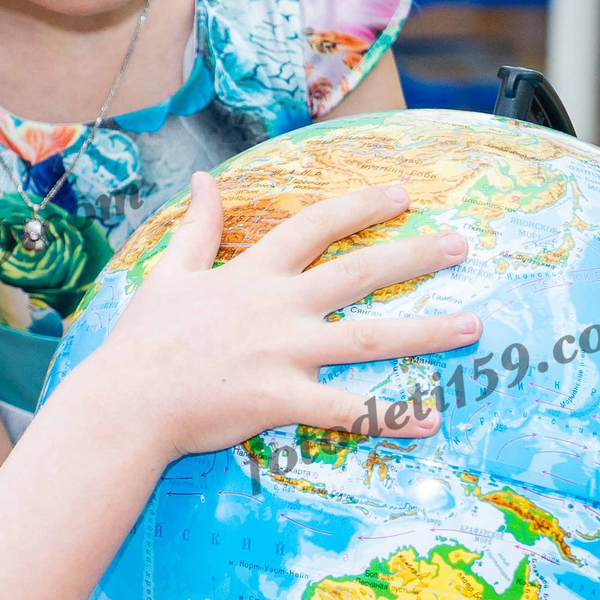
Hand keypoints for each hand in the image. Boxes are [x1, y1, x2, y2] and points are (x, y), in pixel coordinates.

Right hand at [61, 173, 476, 465]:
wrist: (126, 402)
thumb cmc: (144, 342)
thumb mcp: (169, 272)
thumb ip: (198, 228)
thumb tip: (205, 180)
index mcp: (253, 274)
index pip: (316, 226)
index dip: (362, 206)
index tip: (403, 194)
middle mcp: (278, 308)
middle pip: (359, 272)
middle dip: (414, 255)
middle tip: (461, 246)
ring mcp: (283, 354)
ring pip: (370, 339)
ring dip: (427, 332)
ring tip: (474, 327)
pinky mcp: (281, 400)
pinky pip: (347, 409)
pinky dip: (389, 415)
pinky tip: (430, 418)